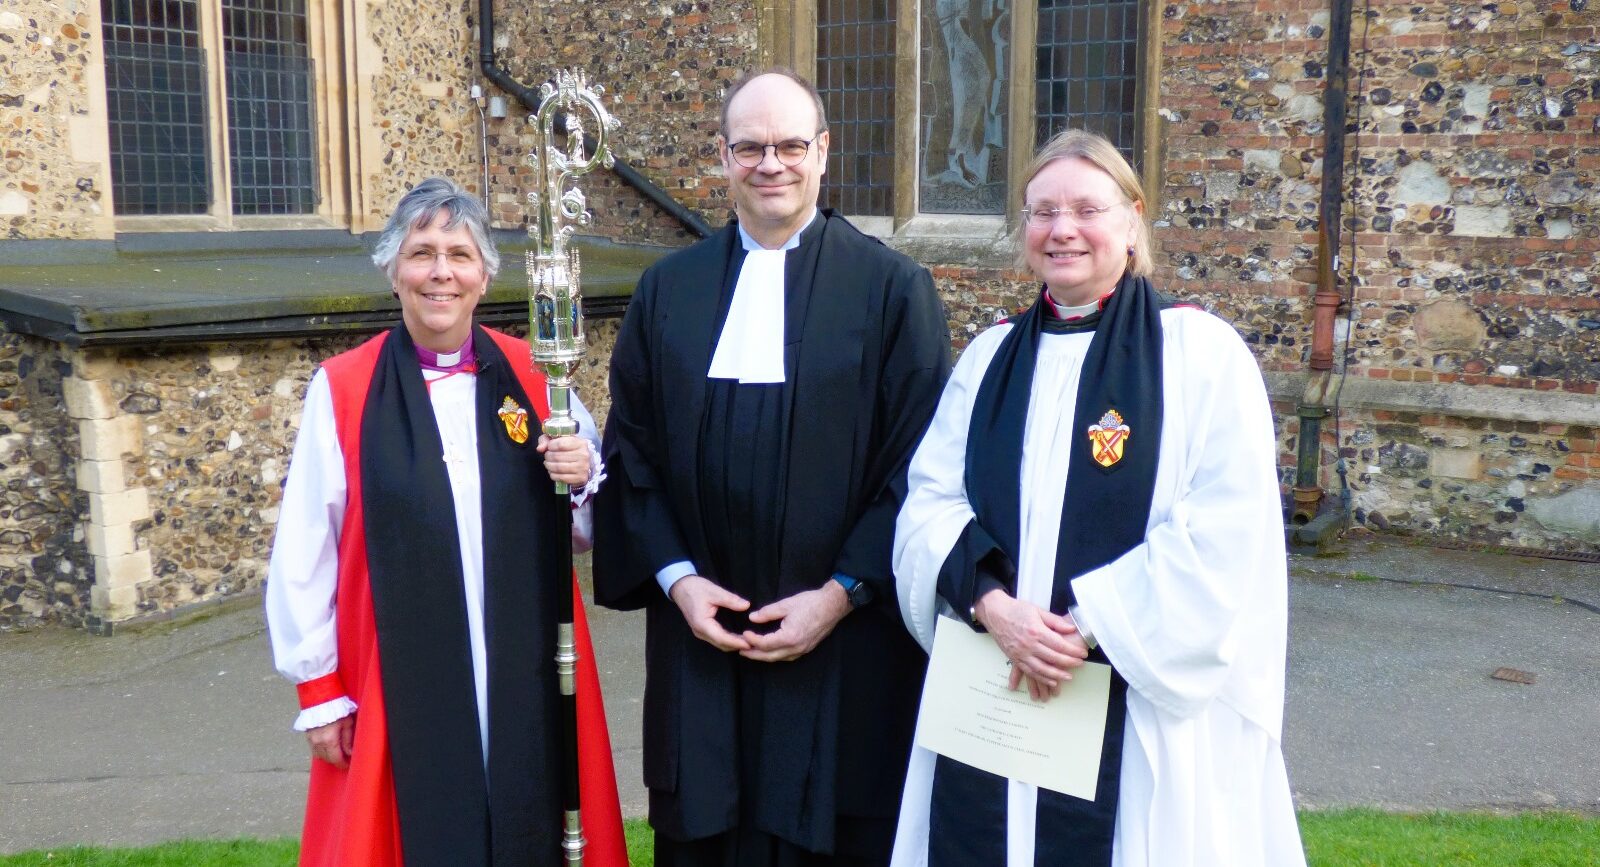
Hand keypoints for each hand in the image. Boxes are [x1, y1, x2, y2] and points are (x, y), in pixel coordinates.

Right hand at [306, 714, 354, 767]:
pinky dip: (321, 752)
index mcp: (329, 740)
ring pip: (319, 756)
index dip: (342, 764)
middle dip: (336, 761)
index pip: (336, 759)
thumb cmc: (337, 709)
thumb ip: (348, 740)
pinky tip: (327, 748)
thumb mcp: (347, 723)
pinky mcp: (307, 737)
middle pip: (327, 759)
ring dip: (328, 757)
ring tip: (336, 753)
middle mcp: (318, 743)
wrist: (320, 699)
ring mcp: (311, 740)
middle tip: (344, 759)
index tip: (348, 764)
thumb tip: (349, 753)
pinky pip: (314, 750)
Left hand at [538, 434, 590, 485]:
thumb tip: (540, 448)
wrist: (584, 463)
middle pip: (557, 456)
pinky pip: (561, 477)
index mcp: (580, 443)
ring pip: (558, 467)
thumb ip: (546, 440)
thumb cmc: (569, 449)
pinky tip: (552, 471)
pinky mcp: (581, 478)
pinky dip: (553, 475)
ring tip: (548, 464)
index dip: (550, 446)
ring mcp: (583, 467)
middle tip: (547, 457)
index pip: (560, 444)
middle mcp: (584, 455)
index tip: (549, 447)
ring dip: (549, 466)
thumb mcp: (558, 440)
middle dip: (548, 457)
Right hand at [669, 575, 752, 651]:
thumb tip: (746, 605)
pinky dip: (728, 640)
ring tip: (749, 642)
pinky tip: (738, 638)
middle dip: (737, 646)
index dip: (736, 642)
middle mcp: (700, 632)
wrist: (681, 587)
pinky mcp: (702, 630)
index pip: (722, 638)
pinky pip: (716, 639)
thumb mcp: (714, 591)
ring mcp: (700, 632)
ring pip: (719, 643)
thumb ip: (730, 600)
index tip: (750, 643)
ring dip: (733, 644)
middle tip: (754, 644)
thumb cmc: (696, 588)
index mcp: (702, 624)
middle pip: (721, 644)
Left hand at [739, 582, 851, 662]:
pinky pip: (787, 657)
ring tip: (752, 652)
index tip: (744, 633)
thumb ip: (768, 612)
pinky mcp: (806, 648)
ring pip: (778, 658)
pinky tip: (770, 651)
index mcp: (790, 636)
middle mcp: (796, 647)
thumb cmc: (811, 603)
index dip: (752, 640)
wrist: (833, 605)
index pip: (765, 644)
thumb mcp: (786, 604)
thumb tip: (752, 618)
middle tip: (741, 650)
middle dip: (754, 654)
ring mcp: (802, 650)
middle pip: (769, 656)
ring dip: (764, 656)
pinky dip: (776, 655)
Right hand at [973, 589, 1088, 701]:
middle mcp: (1028, 644)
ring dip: (1056, 675)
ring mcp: (1021, 653)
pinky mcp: (1015, 659)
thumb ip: (1055, 621)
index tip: (1083, 654)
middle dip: (1069, 663)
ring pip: (1042, 669)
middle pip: (1053, 658)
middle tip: (1080, 664)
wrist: (995, 613)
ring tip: (1068, 677)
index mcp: (1036, 631)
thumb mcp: (1037, 610)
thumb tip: (1071, 628)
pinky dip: (1041, 678)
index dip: (1073, 651)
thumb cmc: (1017, 610)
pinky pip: (1029, 672)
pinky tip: (1051, 681)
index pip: (1059, 645)